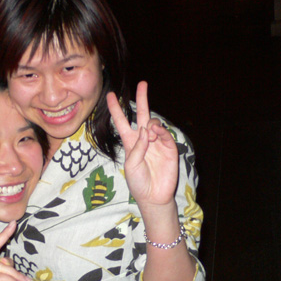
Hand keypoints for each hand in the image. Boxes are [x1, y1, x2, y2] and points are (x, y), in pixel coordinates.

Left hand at [106, 81, 178, 207]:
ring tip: (150, 132)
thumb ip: (136, 148)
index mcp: (130, 143)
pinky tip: (155, 133)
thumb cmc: (138, 183)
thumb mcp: (131, 166)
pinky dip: (159, 131)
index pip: (122, 122)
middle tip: (142, 84)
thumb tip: (146, 130)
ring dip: (151, 123)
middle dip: (142, 99)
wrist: (154, 196)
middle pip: (143, 114)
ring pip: (154, 123)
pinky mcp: (169, 148)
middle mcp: (144, 140)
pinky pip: (164, 134)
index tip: (111, 95)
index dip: (116, 109)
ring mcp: (157, 143)